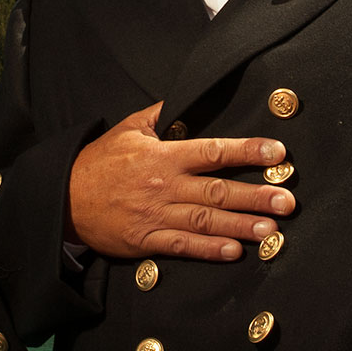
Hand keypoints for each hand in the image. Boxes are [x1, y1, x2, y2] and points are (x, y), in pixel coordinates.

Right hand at [65, 102, 292, 261]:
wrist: (63, 198)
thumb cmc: (99, 161)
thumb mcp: (129, 129)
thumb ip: (160, 114)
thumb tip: (186, 98)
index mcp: (164, 156)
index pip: (213, 151)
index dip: (247, 151)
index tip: (277, 153)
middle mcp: (165, 186)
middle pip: (218, 190)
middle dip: (255, 195)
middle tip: (288, 200)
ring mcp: (157, 216)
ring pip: (206, 221)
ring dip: (241, 225)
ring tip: (272, 229)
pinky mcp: (147, 241)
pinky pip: (183, 247)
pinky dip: (209, 250)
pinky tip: (234, 252)